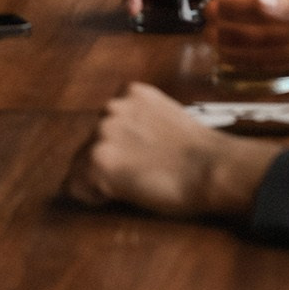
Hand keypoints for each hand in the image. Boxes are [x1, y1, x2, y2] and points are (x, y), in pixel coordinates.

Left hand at [63, 83, 277, 219]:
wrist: (212, 169)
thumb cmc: (201, 154)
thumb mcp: (166, 119)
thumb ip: (142, 122)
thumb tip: (128, 145)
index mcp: (130, 92)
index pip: (106, 125)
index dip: (120, 149)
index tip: (143, 160)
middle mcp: (111, 107)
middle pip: (90, 144)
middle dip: (108, 162)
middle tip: (141, 176)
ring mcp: (102, 132)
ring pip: (80, 166)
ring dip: (101, 179)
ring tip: (135, 185)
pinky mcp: (98, 160)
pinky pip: (76, 187)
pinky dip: (93, 197)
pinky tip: (122, 195)